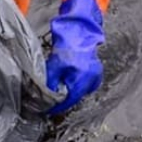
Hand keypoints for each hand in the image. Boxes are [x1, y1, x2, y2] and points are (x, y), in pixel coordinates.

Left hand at [45, 0, 104, 114]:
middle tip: (50, 102)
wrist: (79, 31)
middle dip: (63, 100)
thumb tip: (45, 98)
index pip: (69, 100)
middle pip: (75, 97)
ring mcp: (96, 76)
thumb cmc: (66, 47)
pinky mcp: (96, 72)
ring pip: (80, 91)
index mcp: (82, 79)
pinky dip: (75, 86)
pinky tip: (67, 84)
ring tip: (57, 93)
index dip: (57, 106)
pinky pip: (85, 85)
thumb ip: (51, 83)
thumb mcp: (54, 66)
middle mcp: (92, 80)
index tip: (47, 109)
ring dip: (69, 93)